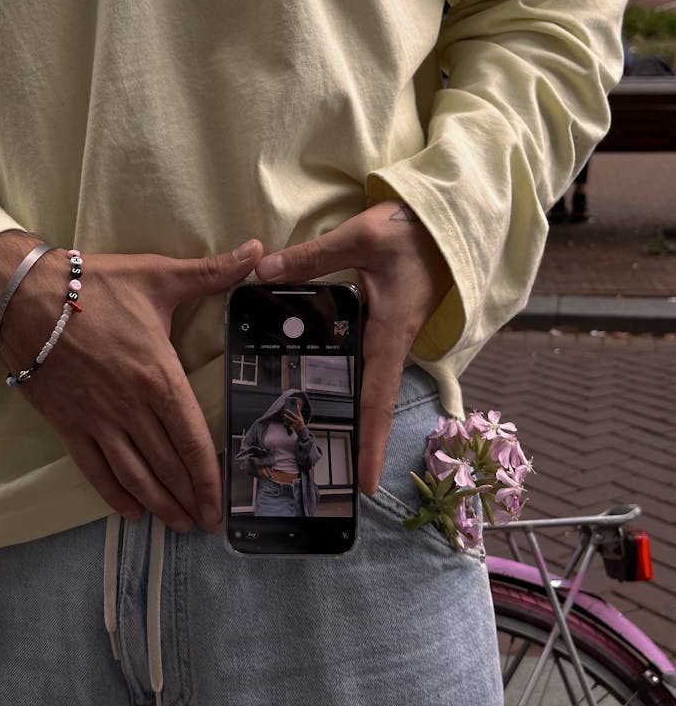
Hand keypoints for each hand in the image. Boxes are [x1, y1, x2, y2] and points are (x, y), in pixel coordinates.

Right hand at [0, 234, 261, 532]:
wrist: (24, 295)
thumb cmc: (94, 285)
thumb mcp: (158, 275)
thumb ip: (212, 272)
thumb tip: (258, 252)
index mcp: (158, 375)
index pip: (192, 439)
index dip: (209, 477)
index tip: (220, 504)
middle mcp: (131, 406)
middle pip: (167, 465)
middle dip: (189, 498)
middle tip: (204, 523)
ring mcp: (97, 419)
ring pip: (134, 475)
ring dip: (158, 503)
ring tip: (177, 523)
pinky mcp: (67, 424)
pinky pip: (94, 469)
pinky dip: (113, 493)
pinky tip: (129, 510)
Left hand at [256, 202, 452, 494]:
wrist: (443, 220)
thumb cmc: (409, 231)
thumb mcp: (360, 239)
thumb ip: (311, 257)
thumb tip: (262, 271)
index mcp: (390, 334)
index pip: (378, 400)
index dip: (370, 444)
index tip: (365, 485)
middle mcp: (391, 344)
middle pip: (371, 404)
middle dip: (355, 444)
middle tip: (331, 479)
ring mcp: (389, 337)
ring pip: (367, 385)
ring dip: (349, 417)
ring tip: (319, 447)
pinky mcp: (384, 326)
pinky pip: (363, 363)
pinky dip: (344, 382)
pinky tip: (317, 389)